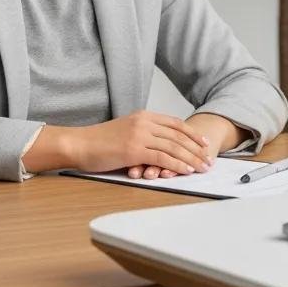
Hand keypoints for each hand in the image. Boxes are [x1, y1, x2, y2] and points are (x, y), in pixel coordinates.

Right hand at [68, 111, 213, 176]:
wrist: (78, 144)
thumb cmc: (98, 141)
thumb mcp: (125, 129)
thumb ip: (143, 133)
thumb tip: (159, 144)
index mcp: (144, 116)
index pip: (175, 124)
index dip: (192, 134)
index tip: (204, 144)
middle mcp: (145, 122)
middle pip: (178, 135)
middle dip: (196, 148)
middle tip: (208, 159)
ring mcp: (140, 135)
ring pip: (174, 147)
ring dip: (191, 158)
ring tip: (202, 167)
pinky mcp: (134, 150)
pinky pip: (162, 157)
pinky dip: (177, 165)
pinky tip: (186, 170)